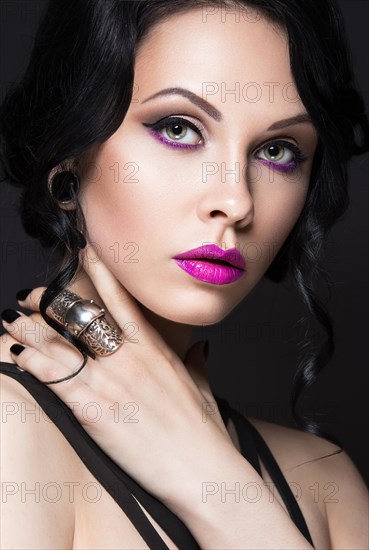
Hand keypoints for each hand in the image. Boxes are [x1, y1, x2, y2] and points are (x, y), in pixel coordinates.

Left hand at [2, 244, 236, 508]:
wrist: (201, 469)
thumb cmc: (203, 432)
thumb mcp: (202, 388)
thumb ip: (196, 361)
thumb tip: (201, 347)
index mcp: (155, 350)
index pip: (121, 301)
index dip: (99, 273)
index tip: (83, 253)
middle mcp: (129, 358)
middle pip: (80, 318)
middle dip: (48, 303)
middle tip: (28, 296)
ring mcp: (110, 382)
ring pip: (59, 345)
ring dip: (29, 329)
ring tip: (10, 319)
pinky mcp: (94, 410)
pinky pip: (54, 379)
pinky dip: (31, 364)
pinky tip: (15, 354)